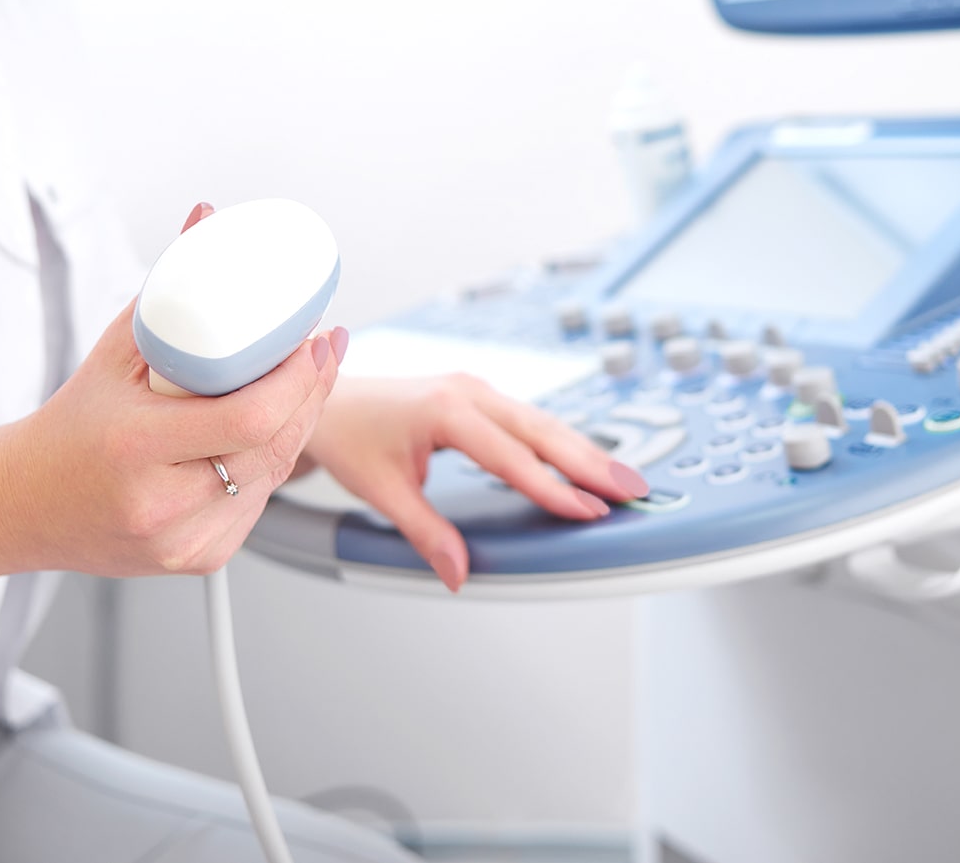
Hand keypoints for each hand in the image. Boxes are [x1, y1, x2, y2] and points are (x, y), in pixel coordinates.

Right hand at [0, 202, 343, 577]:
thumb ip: (168, 290)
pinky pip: (258, 502)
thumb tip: (206, 220)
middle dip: (312, 392)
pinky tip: (274, 429)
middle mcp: (162, 504)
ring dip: (299, 424)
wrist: (20, 507)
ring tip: (307, 378)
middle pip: (275, 447)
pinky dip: (271, 463)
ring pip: (274, 476)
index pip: (250, 420)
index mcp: (137, 449)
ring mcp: (183, 541)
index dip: (298, 380)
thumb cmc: (68, 427)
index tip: (314, 341)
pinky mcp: (199, 559)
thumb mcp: (112, 352)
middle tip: (324, 348)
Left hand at [299, 373, 649, 590]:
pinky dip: (562, 441)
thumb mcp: (381, 490)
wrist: (327, 397)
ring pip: (543, 421)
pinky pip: (530, 419)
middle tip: (633, 490)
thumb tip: (458, 572)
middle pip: (543, 430)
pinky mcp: (480, 395)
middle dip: (592, 462)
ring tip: (622, 480)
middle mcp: (468, 392)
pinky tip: (586, 462)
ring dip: (584, 450)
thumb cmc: (349, 435)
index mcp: (445, 410)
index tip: (588, 509)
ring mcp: (477, 389)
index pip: (511, 457)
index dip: (553, 487)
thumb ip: (424, 532)